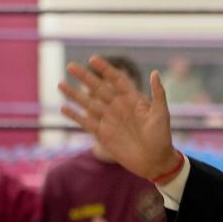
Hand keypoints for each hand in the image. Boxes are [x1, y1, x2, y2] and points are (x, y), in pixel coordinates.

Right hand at [59, 57, 183, 180]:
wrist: (156, 162)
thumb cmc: (162, 137)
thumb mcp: (161, 114)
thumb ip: (158, 94)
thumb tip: (155, 72)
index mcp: (132, 99)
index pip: (116, 80)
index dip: (105, 69)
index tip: (92, 59)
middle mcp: (118, 107)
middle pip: (98, 88)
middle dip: (84, 77)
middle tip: (70, 66)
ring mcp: (109, 120)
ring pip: (88, 104)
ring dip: (74, 95)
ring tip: (60, 84)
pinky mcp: (103, 134)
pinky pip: (86, 123)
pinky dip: (74, 116)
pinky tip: (63, 108)